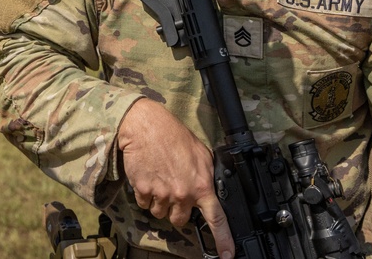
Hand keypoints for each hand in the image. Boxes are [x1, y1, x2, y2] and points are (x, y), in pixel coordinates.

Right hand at [118, 98, 234, 258]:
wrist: (145, 125)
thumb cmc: (171, 134)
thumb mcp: (200, 152)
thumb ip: (206, 174)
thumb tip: (209, 187)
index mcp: (201, 184)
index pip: (216, 218)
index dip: (223, 239)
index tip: (227, 254)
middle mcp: (182, 193)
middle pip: (180, 220)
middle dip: (176, 209)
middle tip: (172, 189)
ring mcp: (162, 194)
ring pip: (160, 213)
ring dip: (159, 201)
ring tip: (159, 178)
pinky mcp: (143, 191)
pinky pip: (144, 204)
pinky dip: (145, 194)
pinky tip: (148, 176)